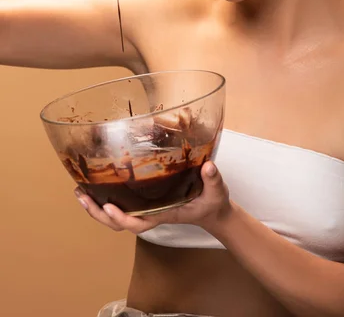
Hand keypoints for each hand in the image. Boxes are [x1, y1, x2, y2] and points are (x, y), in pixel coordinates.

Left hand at [74, 161, 231, 234]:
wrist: (213, 211)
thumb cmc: (212, 202)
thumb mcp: (217, 191)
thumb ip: (213, 179)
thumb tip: (209, 166)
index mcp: (165, 213)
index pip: (139, 222)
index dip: (123, 218)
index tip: (110, 206)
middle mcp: (152, 214)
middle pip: (119, 223)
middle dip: (99, 213)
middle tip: (81, 196)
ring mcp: (148, 211)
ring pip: (117, 218)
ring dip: (97, 209)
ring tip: (80, 193)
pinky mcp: (146, 204)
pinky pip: (122, 207)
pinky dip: (105, 201)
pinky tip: (95, 189)